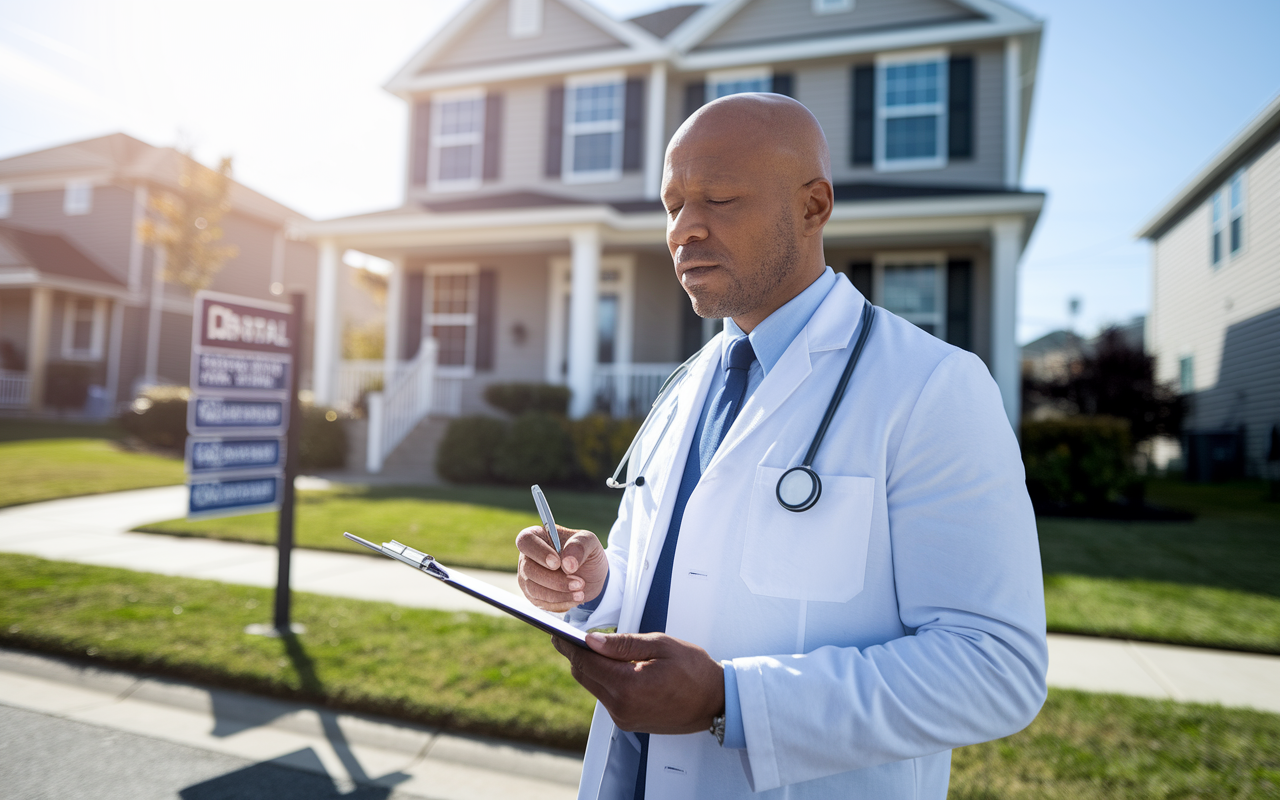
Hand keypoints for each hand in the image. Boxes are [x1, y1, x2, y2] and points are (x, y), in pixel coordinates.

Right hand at [516, 525, 608, 611]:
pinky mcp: (533, 595)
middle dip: (555, 580)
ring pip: (534, 589)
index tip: (557, 563)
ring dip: (559, 594)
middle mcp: (528, 556)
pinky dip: (560, 602)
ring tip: (581, 592)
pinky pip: (541, 603)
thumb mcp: (589, 542)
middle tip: (580, 583)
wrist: (590, 575)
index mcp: (538, 536)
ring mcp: (528, 577)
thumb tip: (567, 563)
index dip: (539, 553)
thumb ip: (580, 546)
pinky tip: (575, 597)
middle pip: (529, 569)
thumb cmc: (585, 552)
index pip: (526, 540)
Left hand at [553, 632, 724, 734]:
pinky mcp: (628, 722)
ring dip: (592, 668)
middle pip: (583, 676)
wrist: (716, 702)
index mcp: (628, 685)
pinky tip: (617, 667)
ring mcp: (624, 718)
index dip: (567, 645)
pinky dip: (606, 680)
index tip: (556, 633)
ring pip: (594, 687)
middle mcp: (621, 706)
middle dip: (576, 655)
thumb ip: (623, 643)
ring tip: (598, 649)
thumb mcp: (660, 645)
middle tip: (571, 637)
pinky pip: (607, 697)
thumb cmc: (695, 671)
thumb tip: (591, 640)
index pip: (585, 662)